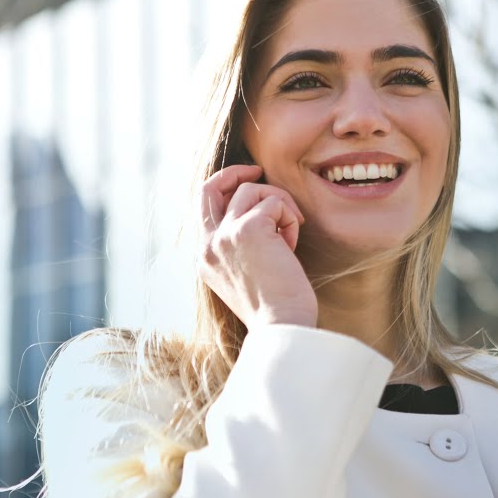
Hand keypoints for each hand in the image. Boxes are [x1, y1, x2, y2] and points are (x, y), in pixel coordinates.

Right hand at [198, 164, 317, 329]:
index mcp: (205, 258)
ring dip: (279, 204)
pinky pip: (275, 202)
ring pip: (252, 190)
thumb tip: (259, 214)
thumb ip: (240, 247)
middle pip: (210, 187)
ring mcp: (225, 235)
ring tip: (290, 233)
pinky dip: (290, 218)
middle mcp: (208, 245)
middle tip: (258, 170)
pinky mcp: (249, 229)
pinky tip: (292, 245)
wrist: (282, 327)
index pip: (204, 208)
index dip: (225, 189)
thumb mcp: (245, 275)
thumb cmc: (275, 308)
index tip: (248, 184)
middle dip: (235, 172)